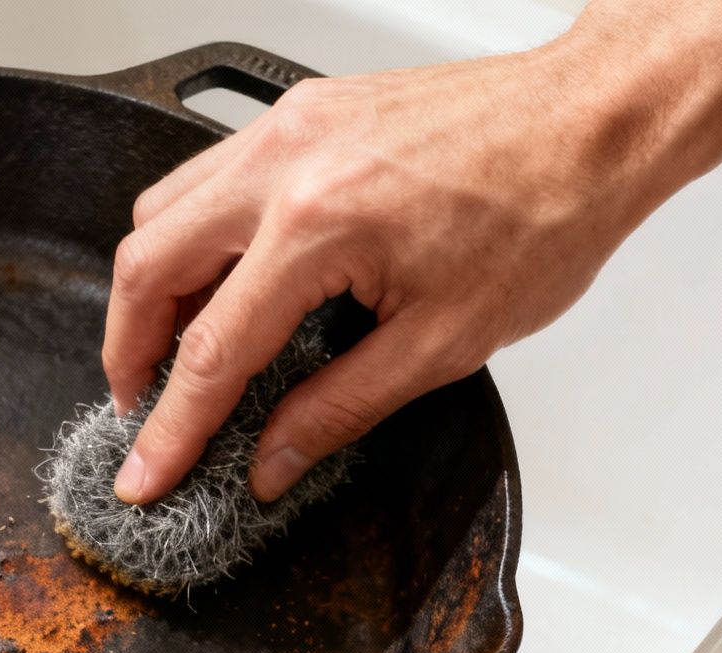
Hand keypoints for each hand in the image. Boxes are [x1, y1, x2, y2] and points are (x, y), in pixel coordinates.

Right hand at [103, 35, 708, 504]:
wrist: (593, 121)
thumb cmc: (544, 213)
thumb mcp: (444, 341)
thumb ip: (338, 408)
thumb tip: (270, 460)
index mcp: (318, 225)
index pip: (212, 351)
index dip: (171, 427)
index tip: (144, 473)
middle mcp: (285, 163)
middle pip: (147, 265)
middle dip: (128, 351)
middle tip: (142, 409)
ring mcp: (286, 126)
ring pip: (162, 209)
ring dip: (152, 288)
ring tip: (175, 350)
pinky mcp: (299, 110)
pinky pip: (206, 174)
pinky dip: (192, 235)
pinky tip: (222, 279)